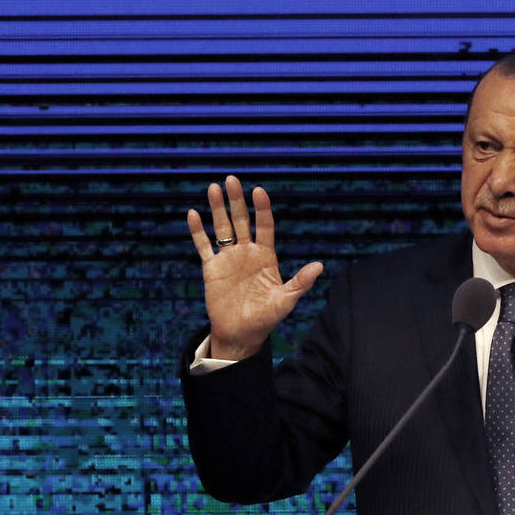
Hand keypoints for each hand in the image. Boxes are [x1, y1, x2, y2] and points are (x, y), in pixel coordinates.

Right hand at [187, 175, 322, 359]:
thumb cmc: (266, 319)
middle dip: (236, 200)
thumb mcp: (285, 301)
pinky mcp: (212, 269)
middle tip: (231, 179)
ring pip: (222, 228)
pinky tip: (194, 214)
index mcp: (266, 256)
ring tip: (213, 188)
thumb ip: (300, 282)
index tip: (258, 191)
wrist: (241, 335)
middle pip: (241, 220)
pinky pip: (204, 246)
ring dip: (217, 208)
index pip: (264, 226)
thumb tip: (320, 266)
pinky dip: (198, 231)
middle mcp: (247, 253)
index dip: (262, 209)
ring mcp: (229, 259)